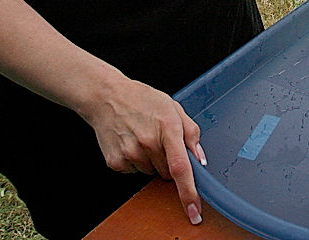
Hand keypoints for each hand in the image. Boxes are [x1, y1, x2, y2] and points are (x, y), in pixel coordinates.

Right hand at [83, 77, 206, 224]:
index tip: (195, 211)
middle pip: (168, 173)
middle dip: (168, 162)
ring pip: (151, 173)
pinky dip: (135, 162)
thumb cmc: (142, 100)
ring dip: (151, 161)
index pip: (181, 168)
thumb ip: (191, 133)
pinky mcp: (116, 162)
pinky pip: (134, 172)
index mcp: (168, 128)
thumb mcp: (173, 108)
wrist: (107, 97)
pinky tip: (130, 142)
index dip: (189, 193)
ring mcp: (130, 154)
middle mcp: (148, 143)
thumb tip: (200, 158)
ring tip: (142, 136)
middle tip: (159, 140)